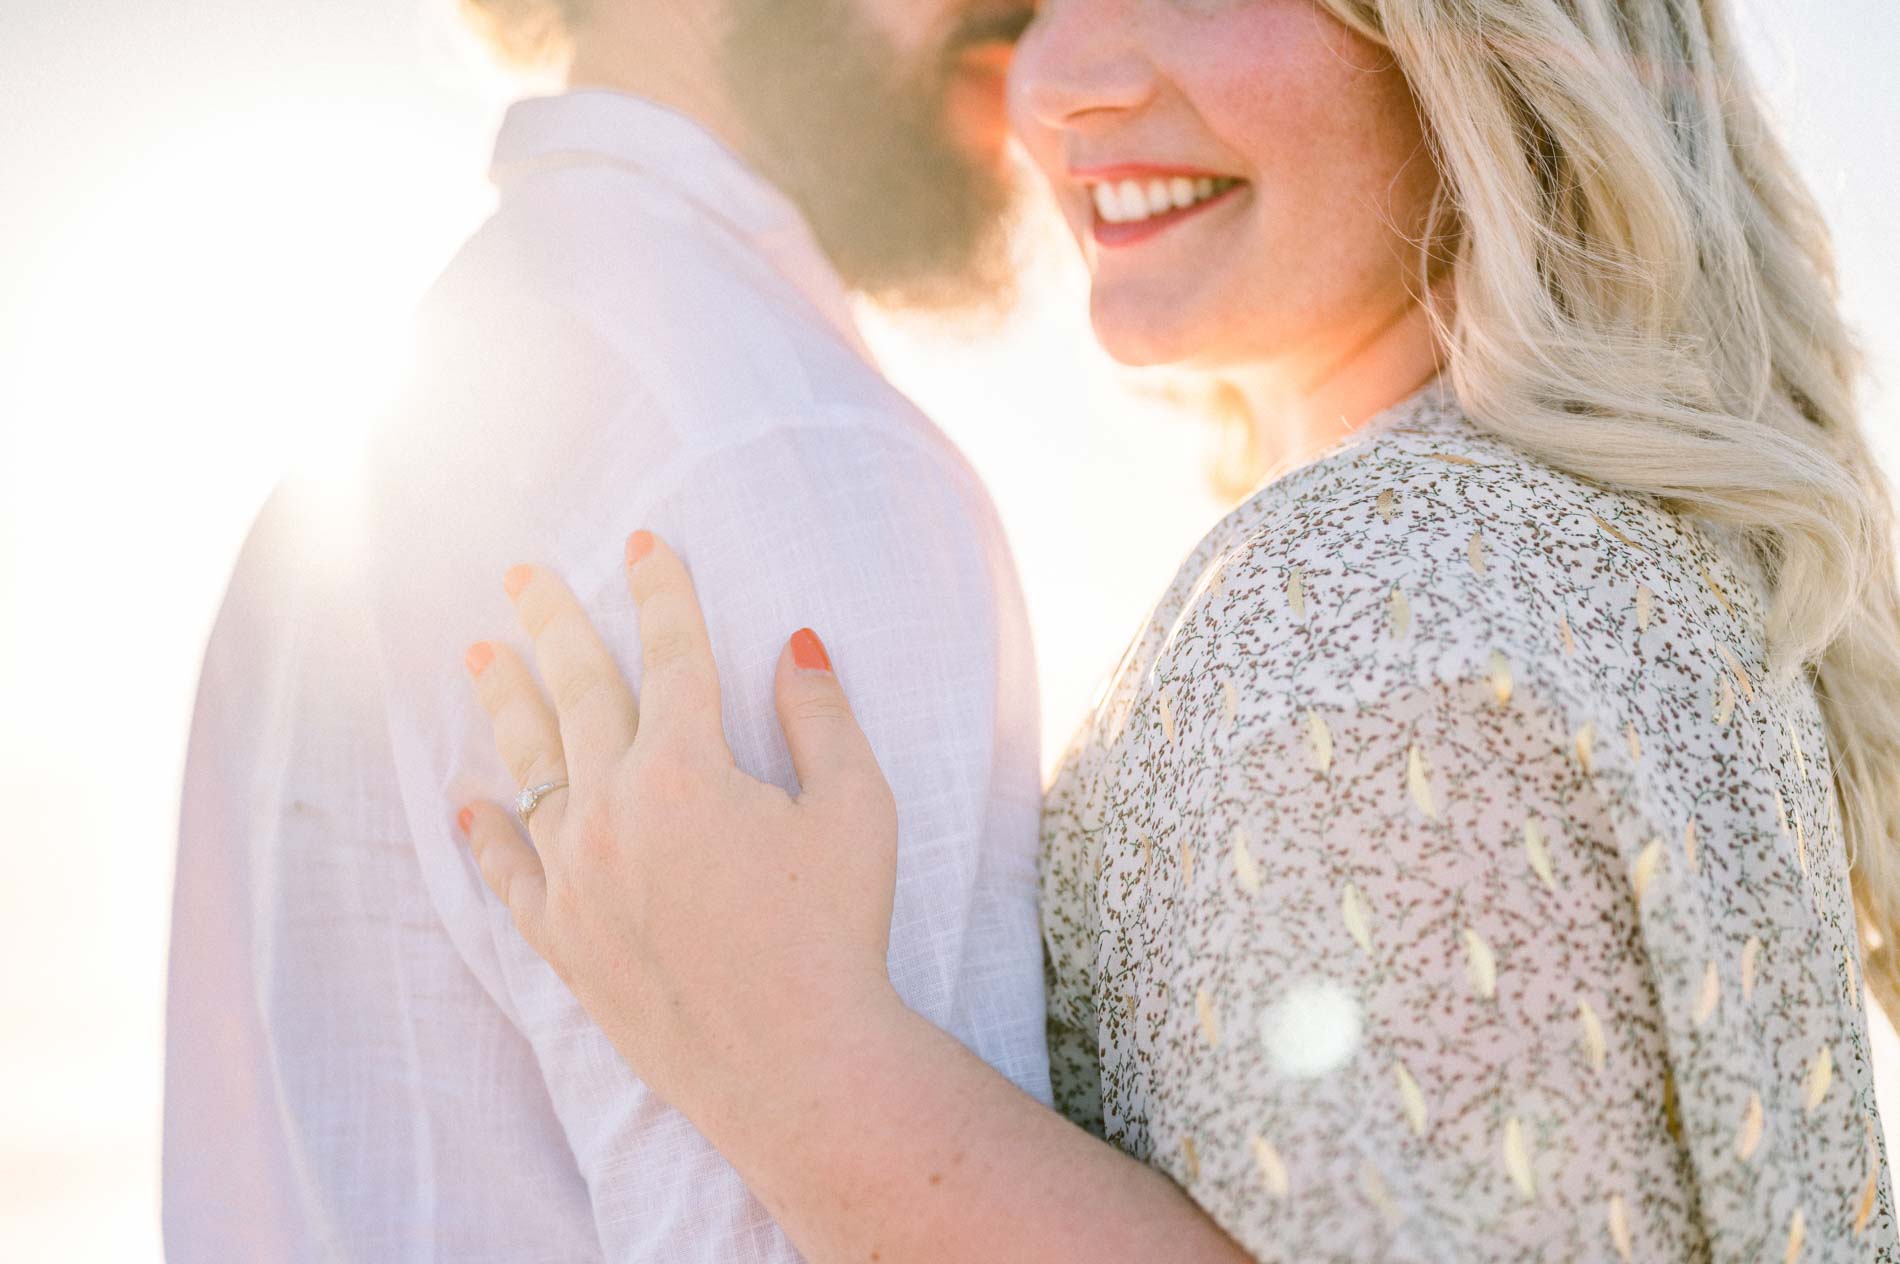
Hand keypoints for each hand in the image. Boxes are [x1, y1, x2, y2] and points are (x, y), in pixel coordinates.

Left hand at [458, 531, 901, 1117]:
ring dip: (505, 703)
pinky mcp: (564, 939)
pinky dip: (487, 832)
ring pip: (530, 767)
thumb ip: (821, 717)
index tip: (645, 541)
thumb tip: (796, 644)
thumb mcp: (857, 810)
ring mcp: (577, 876)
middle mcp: (614, 809)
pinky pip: (509, 872)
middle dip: (553, 621)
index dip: (662, 591)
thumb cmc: (838, 933)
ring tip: (480, 654)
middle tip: (524, 573)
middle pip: (577, 691)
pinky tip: (469, 800)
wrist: (796, 1065)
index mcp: (686, 767)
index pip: (672, 653)